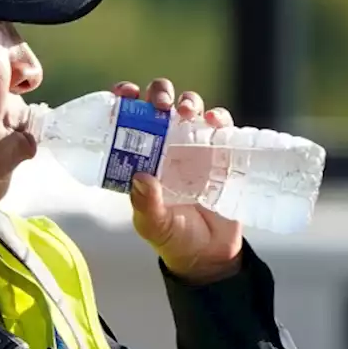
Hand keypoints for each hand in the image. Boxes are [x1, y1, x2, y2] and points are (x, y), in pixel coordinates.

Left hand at [112, 79, 243, 284]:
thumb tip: (141, 178)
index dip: (126, 100)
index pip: (129, 118)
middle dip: (159, 93)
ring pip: (190, 107)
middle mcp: (166, 145)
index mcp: (141, 156)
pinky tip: (213, 120)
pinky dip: (218, 117)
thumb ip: (146, 205)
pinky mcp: (222, 152)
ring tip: (185, 111)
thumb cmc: (173, 238)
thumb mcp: (153, 225)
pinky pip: (222, 126)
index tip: (125, 94)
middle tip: (159, 105)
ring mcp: (195, 146)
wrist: (209, 254)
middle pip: (161, 104)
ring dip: (188, 101)